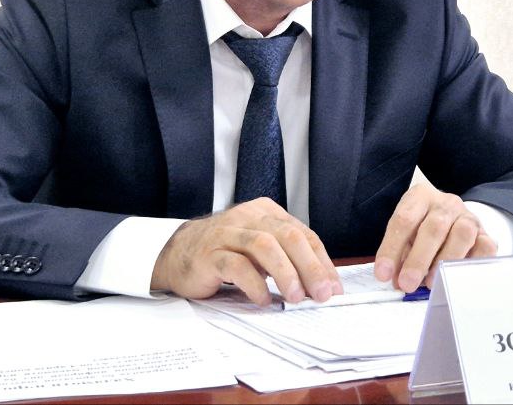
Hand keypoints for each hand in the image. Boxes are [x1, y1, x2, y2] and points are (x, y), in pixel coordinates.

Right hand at [150, 198, 341, 305]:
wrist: (178, 254)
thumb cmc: (226, 254)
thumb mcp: (260, 251)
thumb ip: (287, 260)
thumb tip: (321, 287)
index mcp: (267, 213)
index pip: (304, 234)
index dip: (322, 262)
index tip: (333, 288)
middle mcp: (249, 217)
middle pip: (289, 236)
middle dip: (310, 267)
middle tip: (321, 294)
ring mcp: (227, 233)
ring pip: (264, 245)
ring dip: (285, 273)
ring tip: (295, 297)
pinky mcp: (209, 253)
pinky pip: (236, 265)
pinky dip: (254, 284)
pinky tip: (264, 299)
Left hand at [373, 184, 497, 291]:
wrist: (454, 220)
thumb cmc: (422, 229)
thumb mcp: (406, 236)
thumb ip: (399, 256)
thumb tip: (395, 281)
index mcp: (420, 197)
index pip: (404, 220)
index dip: (391, 249)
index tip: (383, 274)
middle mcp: (447, 203)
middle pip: (434, 228)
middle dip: (418, 260)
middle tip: (407, 284)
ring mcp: (469, 217)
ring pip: (462, 235)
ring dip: (444, 262)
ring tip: (430, 284)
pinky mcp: (486, 234)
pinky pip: (485, 248)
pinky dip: (471, 264)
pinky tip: (456, 277)